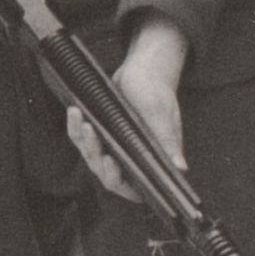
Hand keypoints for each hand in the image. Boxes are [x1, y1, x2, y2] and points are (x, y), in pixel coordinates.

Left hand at [71, 16, 189, 203]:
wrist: (145, 69)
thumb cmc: (158, 92)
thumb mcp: (162, 116)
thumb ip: (167, 142)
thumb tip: (180, 168)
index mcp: (150, 163)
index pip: (131, 186)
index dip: (118, 179)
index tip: (110, 161)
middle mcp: (130, 161)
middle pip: (106, 173)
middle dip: (96, 155)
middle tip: (91, 133)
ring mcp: (113, 148)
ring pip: (92, 156)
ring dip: (84, 140)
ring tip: (80, 118)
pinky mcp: (99, 134)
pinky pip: (82, 138)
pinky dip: (76, 126)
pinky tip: (74, 111)